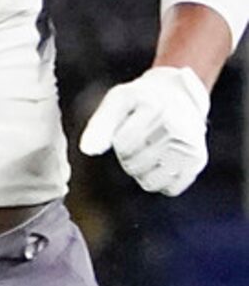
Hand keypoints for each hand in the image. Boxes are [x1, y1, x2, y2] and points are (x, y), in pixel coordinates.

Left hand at [78, 64, 208, 195]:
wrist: (181, 96)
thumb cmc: (143, 100)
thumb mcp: (118, 101)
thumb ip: (100, 124)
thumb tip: (87, 150)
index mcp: (156, 108)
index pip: (123, 144)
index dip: (118, 140)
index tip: (128, 127)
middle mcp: (178, 127)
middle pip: (134, 165)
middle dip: (128, 157)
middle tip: (139, 140)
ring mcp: (191, 146)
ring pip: (150, 181)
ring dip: (142, 171)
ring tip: (150, 150)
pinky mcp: (198, 162)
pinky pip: (169, 189)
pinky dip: (161, 181)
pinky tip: (162, 162)